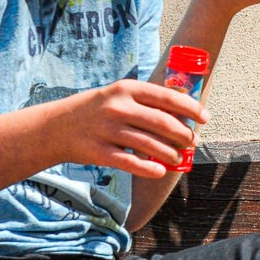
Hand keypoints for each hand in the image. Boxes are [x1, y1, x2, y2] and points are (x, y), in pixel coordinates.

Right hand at [44, 79, 203, 178]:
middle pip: (162, 122)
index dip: (190, 109)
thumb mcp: (116, 95)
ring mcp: (108, 130)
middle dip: (183, 134)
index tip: (205, 118)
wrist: (54, 127)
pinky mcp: (100, 152)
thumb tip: (181, 112)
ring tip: (177, 158)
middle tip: (191, 142)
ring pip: (150, 144)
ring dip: (170, 154)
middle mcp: (118, 107)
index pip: (166, 97)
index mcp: (126, 89)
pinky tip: (160, 171)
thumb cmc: (94, 110)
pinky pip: (131, 162)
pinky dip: (149, 168)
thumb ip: (144, 100)